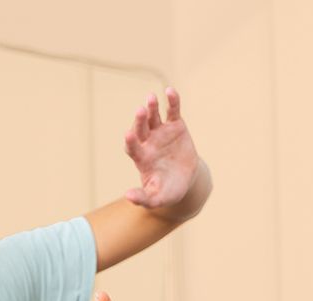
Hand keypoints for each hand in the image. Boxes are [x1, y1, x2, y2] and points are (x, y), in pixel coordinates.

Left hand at [122, 87, 205, 212]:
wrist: (185, 180)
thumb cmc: (168, 190)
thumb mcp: (157, 198)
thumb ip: (143, 198)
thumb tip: (128, 196)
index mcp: (142, 158)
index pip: (133, 148)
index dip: (131, 142)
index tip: (128, 135)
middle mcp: (148, 143)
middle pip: (140, 129)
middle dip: (139, 121)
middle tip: (140, 111)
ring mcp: (161, 133)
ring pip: (153, 117)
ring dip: (151, 107)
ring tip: (151, 98)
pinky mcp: (175, 126)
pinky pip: (172, 111)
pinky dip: (172, 101)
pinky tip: (170, 90)